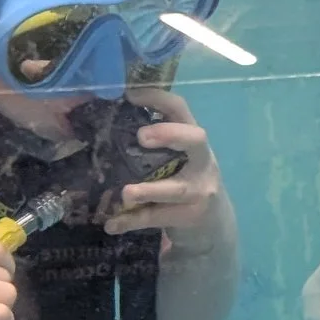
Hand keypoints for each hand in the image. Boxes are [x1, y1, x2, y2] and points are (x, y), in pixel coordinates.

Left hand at [106, 89, 229, 248]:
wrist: (212, 224)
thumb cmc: (185, 181)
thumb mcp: (178, 158)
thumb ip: (155, 144)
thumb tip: (106, 124)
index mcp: (193, 140)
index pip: (180, 110)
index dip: (158, 98)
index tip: (130, 95)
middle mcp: (202, 161)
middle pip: (195, 140)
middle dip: (169, 134)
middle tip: (141, 137)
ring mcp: (199, 190)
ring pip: (175, 188)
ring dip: (149, 190)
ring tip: (127, 194)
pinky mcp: (190, 216)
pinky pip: (158, 217)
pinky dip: (132, 221)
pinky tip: (112, 225)